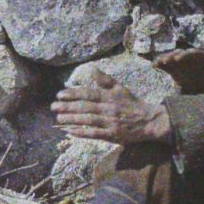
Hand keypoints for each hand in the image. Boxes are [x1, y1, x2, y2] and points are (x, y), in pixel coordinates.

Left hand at [51, 69, 172, 145]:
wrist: (149, 121)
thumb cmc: (132, 104)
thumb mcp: (120, 89)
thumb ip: (105, 80)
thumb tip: (92, 69)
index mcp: (110, 96)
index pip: (88, 93)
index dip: (73, 93)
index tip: (60, 94)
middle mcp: (109, 108)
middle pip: (85, 107)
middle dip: (68, 106)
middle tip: (53, 106)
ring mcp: (110, 122)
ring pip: (88, 120)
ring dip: (71, 119)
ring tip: (58, 118)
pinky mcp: (113, 134)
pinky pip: (94, 134)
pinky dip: (82, 132)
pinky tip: (70, 131)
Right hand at [151, 48, 203, 93]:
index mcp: (203, 56)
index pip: (193, 53)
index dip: (185, 55)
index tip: (178, 59)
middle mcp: (191, 57)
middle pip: (181, 53)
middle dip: (173, 56)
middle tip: (166, 61)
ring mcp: (182, 62)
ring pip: (172, 58)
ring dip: (165, 59)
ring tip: (157, 63)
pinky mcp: (176, 68)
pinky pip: (167, 65)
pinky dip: (161, 64)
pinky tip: (154, 66)